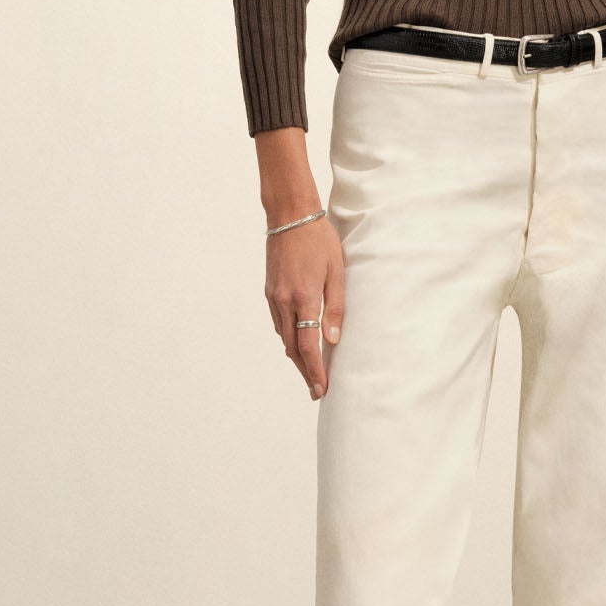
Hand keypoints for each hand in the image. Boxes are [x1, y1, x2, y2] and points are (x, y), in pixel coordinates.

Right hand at [265, 214, 344, 398]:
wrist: (290, 216)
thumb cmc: (319, 240)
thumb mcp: (337, 272)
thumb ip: (336, 307)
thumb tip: (333, 339)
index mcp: (304, 298)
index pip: (308, 346)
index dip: (315, 370)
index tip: (321, 388)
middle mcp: (284, 302)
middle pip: (293, 348)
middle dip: (305, 371)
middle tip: (316, 390)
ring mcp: (273, 297)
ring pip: (284, 337)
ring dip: (296, 357)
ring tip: (310, 372)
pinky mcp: (269, 291)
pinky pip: (278, 323)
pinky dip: (288, 338)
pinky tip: (297, 344)